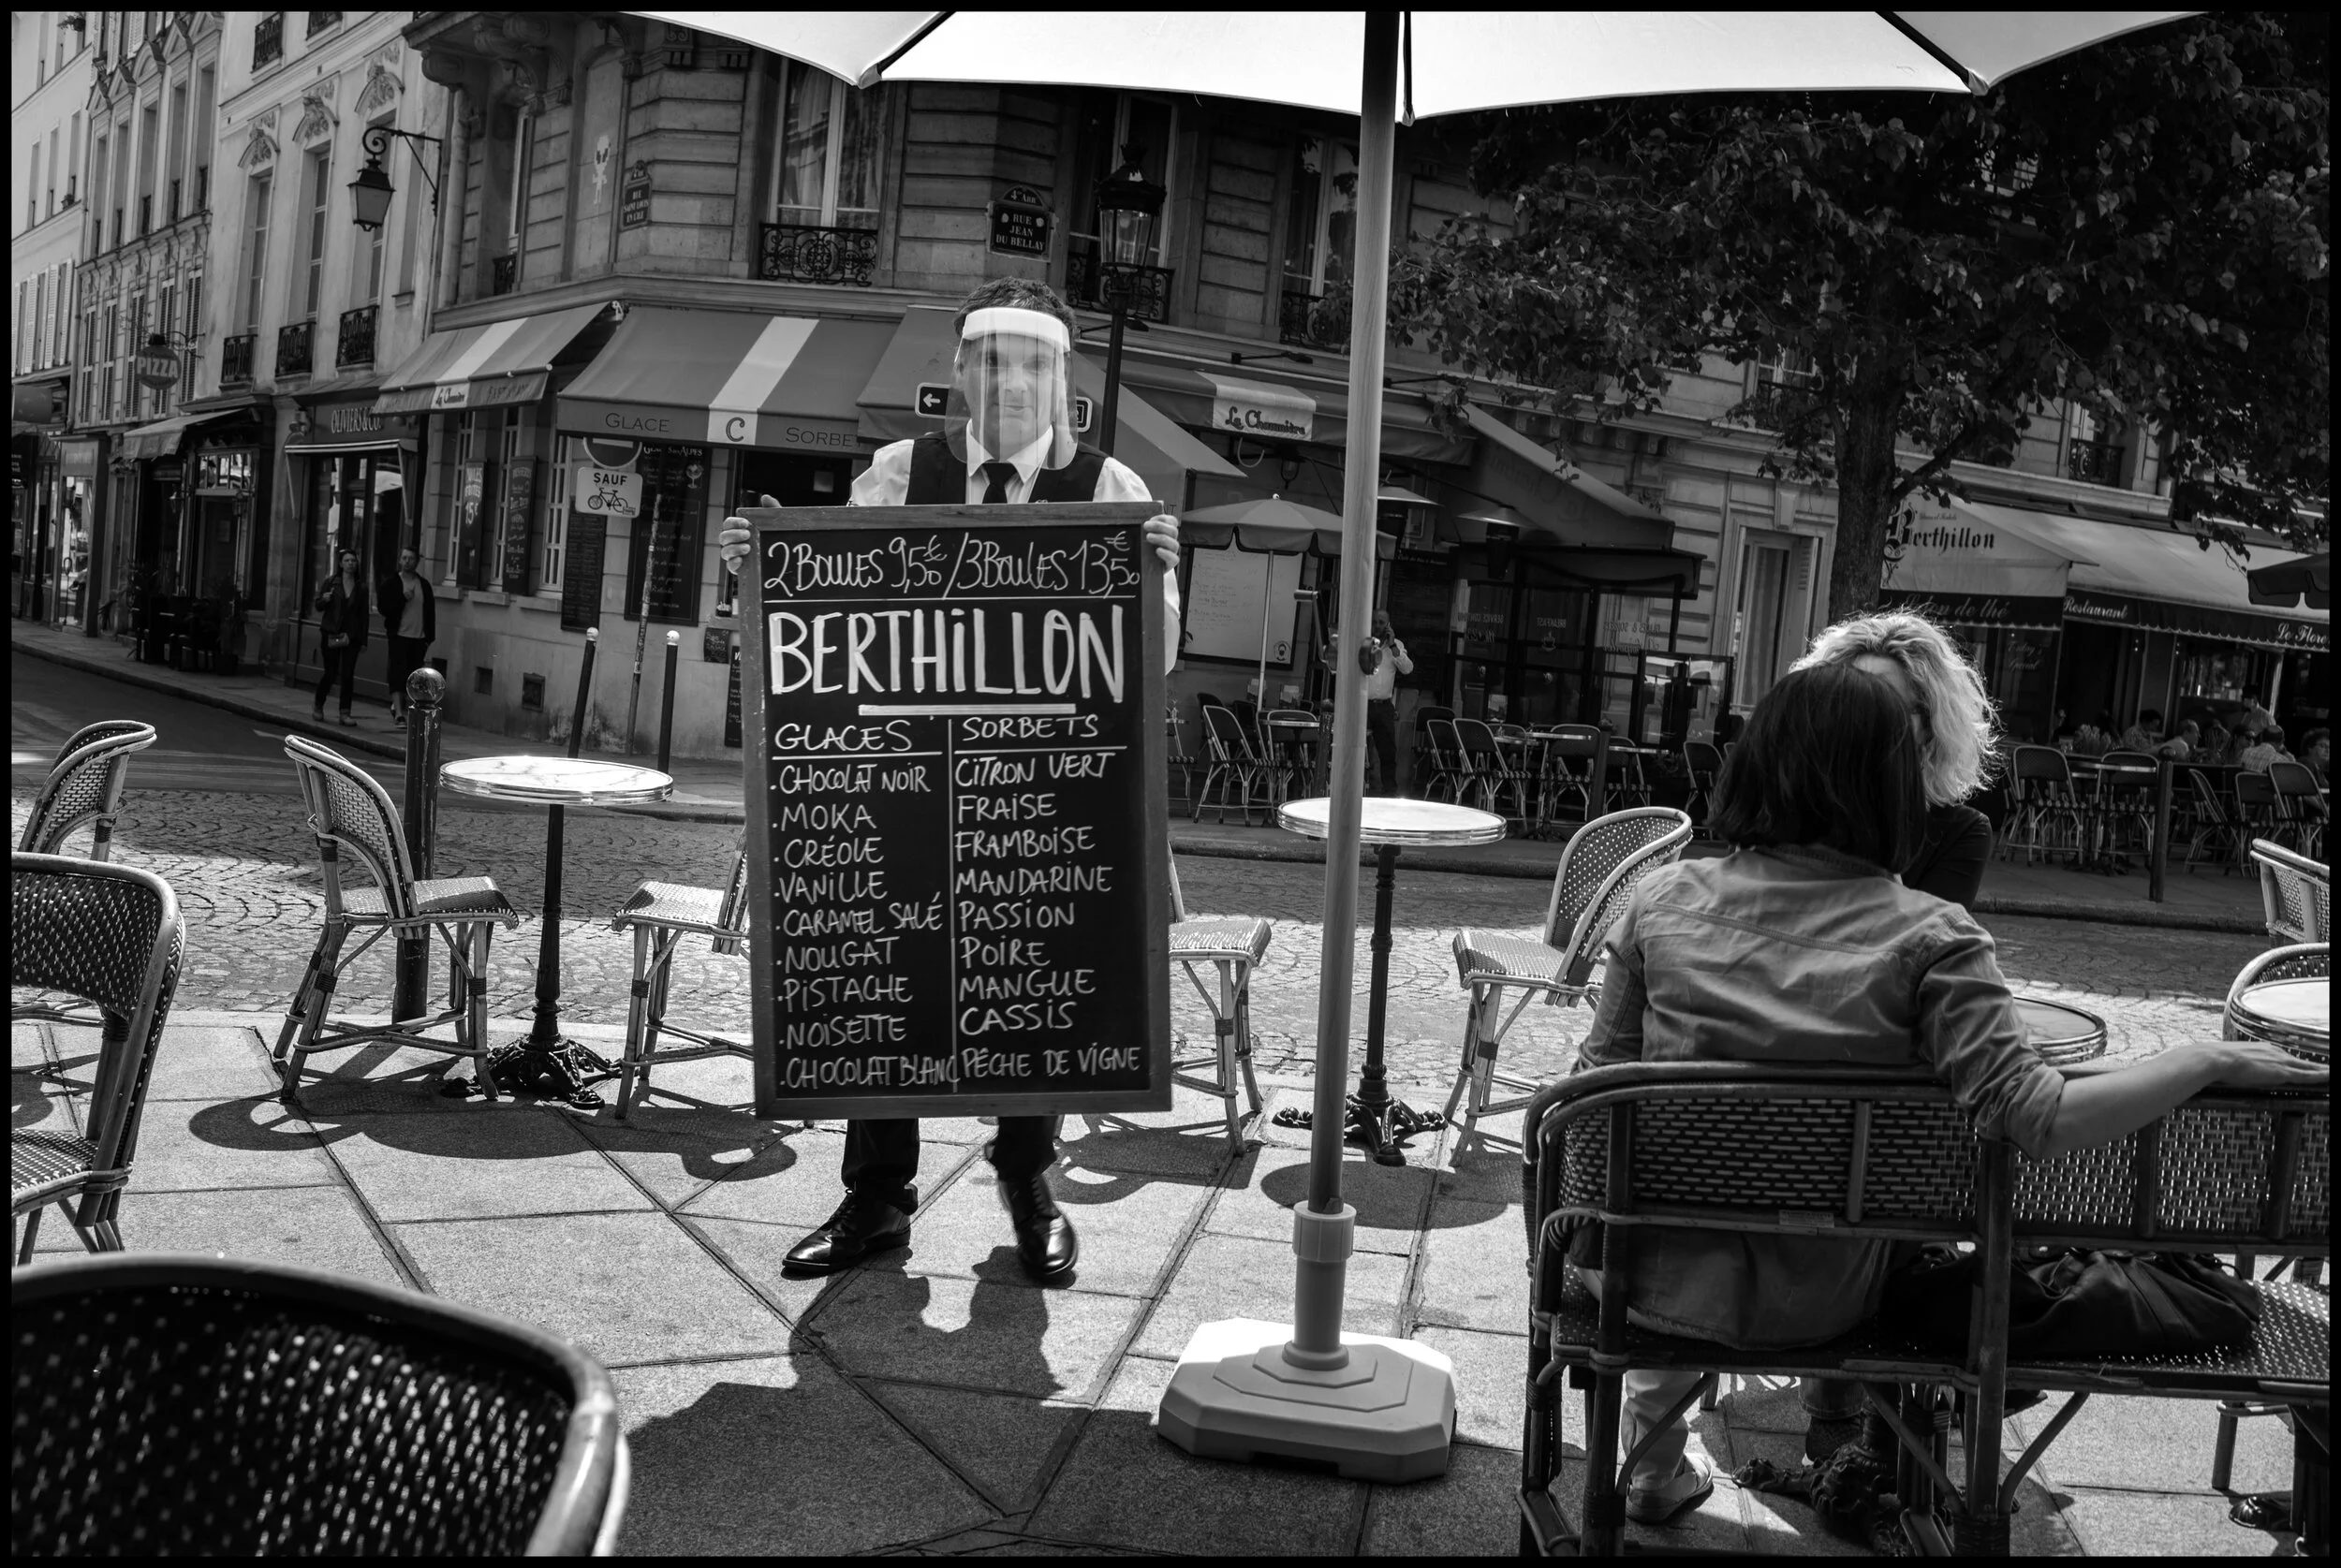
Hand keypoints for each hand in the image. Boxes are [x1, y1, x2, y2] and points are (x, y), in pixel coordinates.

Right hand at [717, 495, 779, 566]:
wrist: (789, 561)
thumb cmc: (778, 540)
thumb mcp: (778, 524)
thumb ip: (773, 509)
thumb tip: (765, 497)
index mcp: (741, 531)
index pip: (728, 524)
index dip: (733, 522)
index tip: (746, 523)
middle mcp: (736, 543)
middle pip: (723, 537)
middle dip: (733, 535)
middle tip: (748, 534)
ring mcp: (737, 557)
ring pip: (724, 552)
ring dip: (733, 548)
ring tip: (748, 548)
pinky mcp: (740, 569)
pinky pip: (730, 567)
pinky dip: (733, 563)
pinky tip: (741, 560)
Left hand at [1142, 513, 1179, 574]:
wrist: (1138, 571)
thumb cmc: (1139, 552)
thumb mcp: (1138, 537)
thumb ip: (1139, 527)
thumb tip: (1128, 512)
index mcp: (1165, 533)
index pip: (1172, 521)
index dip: (1163, 518)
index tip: (1151, 518)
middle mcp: (1169, 542)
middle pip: (1173, 531)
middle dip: (1160, 526)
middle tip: (1146, 526)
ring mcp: (1170, 554)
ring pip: (1174, 544)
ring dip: (1162, 538)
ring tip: (1148, 537)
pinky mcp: (1169, 565)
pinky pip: (1174, 559)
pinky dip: (1167, 554)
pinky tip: (1158, 550)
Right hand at [2208, 1040, 2328, 1090]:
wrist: (2216, 1058)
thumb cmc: (2216, 1061)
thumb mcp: (2230, 1061)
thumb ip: (2236, 1065)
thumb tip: (2228, 1071)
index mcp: (2264, 1050)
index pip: (2287, 1059)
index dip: (2299, 1065)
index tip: (2307, 1068)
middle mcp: (2276, 1053)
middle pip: (2302, 1063)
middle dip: (2317, 1068)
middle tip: (2328, 1070)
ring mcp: (2280, 1062)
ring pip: (2309, 1069)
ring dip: (2323, 1071)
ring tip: (2331, 1073)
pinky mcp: (2283, 1072)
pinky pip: (2309, 1075)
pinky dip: (2322, 1076)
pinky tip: (2330, 1076)